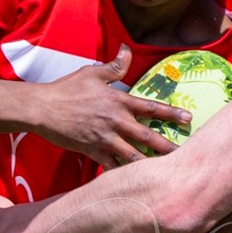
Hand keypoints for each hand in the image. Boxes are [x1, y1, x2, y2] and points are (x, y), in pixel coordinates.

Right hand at [34, 45, 189, 166]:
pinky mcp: (92, 151)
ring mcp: (104, 138)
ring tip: (165, 174)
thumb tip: (127, 50)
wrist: (42, 108)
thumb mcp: (92, 73)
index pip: (150, 107)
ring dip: (150, 164)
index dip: (171, 113)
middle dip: (167, 146)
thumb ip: (114, 66)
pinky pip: (111, 167)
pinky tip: (135, 182)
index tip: (188, 119)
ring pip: (132, 156)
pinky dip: (123, 174)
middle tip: (185, 155)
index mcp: (118, 101)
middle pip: (147, 136)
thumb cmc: (66, 89)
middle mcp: (115, 121)